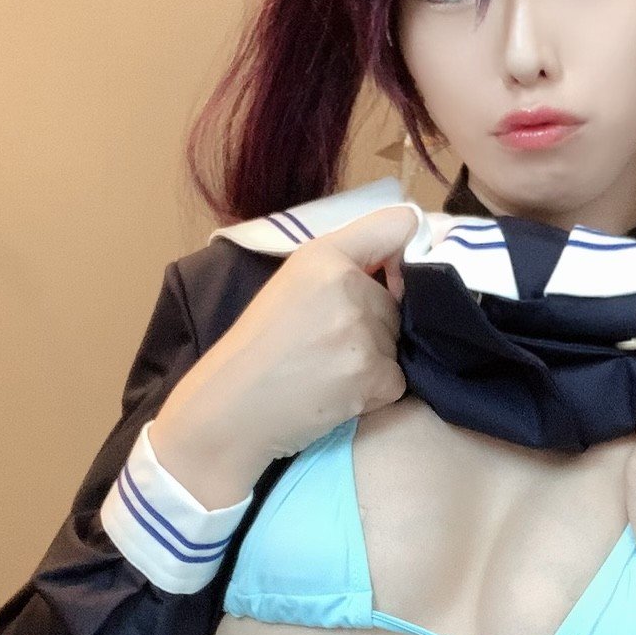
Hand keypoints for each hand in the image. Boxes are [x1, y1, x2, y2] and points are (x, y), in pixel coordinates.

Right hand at [150, 202, 419, 504]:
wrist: (231, 410)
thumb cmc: (258, 348)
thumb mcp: (291, 283)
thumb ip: (343, 264)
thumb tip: (400, 265)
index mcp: (324, 255)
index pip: (400, 225)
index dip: (404, 252)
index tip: (389, 274)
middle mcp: (349, 286)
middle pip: (398, 299)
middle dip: (376, 321)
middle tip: (327, 344)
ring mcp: (364, 333)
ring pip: (398, 341)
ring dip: (374, 358)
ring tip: (327, 370)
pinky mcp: (375, 376)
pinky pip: (397, 378)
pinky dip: (375, 390)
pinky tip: (337, 393)